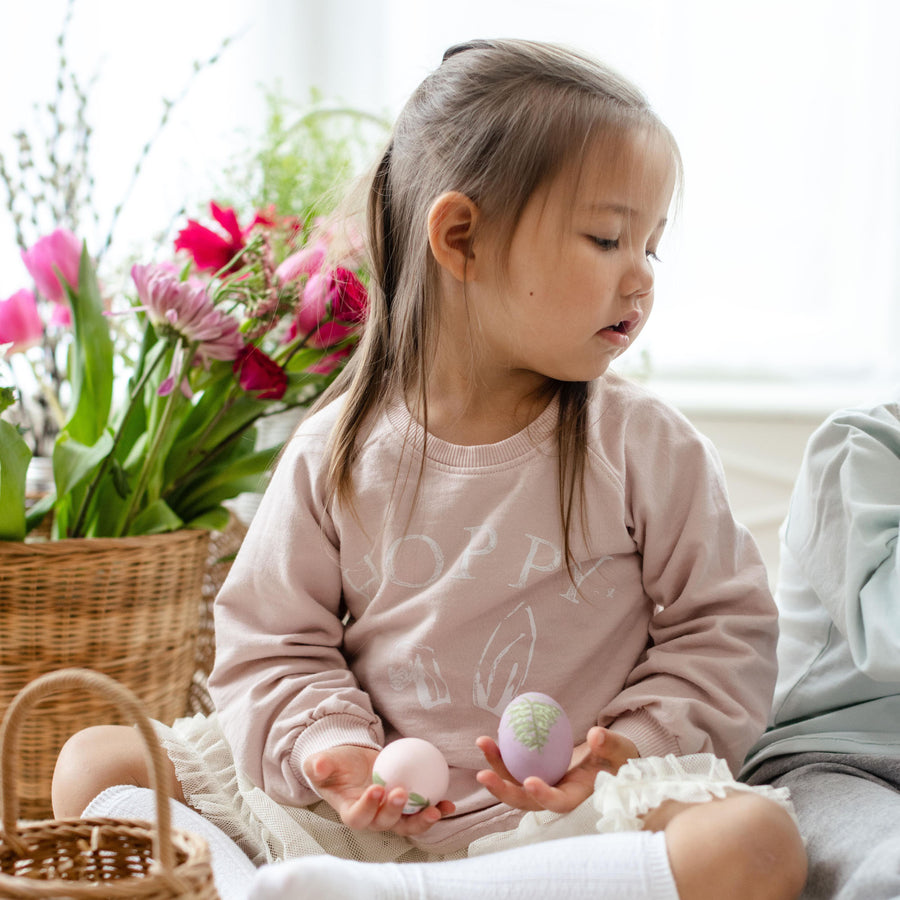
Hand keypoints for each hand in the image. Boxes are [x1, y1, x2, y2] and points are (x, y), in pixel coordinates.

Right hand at [302, 745, 455, 836]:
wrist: (351, 762)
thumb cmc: (335, 765)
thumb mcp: (323, 762)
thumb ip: (319, 765)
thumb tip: (318, 765)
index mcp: (350, 810)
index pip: (357, 817)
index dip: (367, 808)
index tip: (376, 789)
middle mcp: (371, 817)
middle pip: (384, 823)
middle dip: (394, 812)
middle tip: (402, 792)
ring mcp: (390, 814)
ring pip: (406, 825)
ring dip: (422, 820)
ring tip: (435, 810)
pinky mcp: (405, 807)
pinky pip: (420, 812)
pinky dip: (435, 810)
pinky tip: (449, 803)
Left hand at [475, 726, 637, 813]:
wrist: (608, 756)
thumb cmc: (617, 757)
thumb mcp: (620, 750)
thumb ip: (609, 745)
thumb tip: (595, 735)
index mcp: (576, 797)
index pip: (558, 802)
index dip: (544, 796)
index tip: (530, 782)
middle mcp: (554, 794)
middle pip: (524, 800)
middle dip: (502, 790)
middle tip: (483, 775)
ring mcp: (543, 784)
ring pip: (514, 783)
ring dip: (496, 767)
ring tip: (483, 742)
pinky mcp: (536, 771)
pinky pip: (515, 766)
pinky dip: (502, 755)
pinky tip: (490, 738)